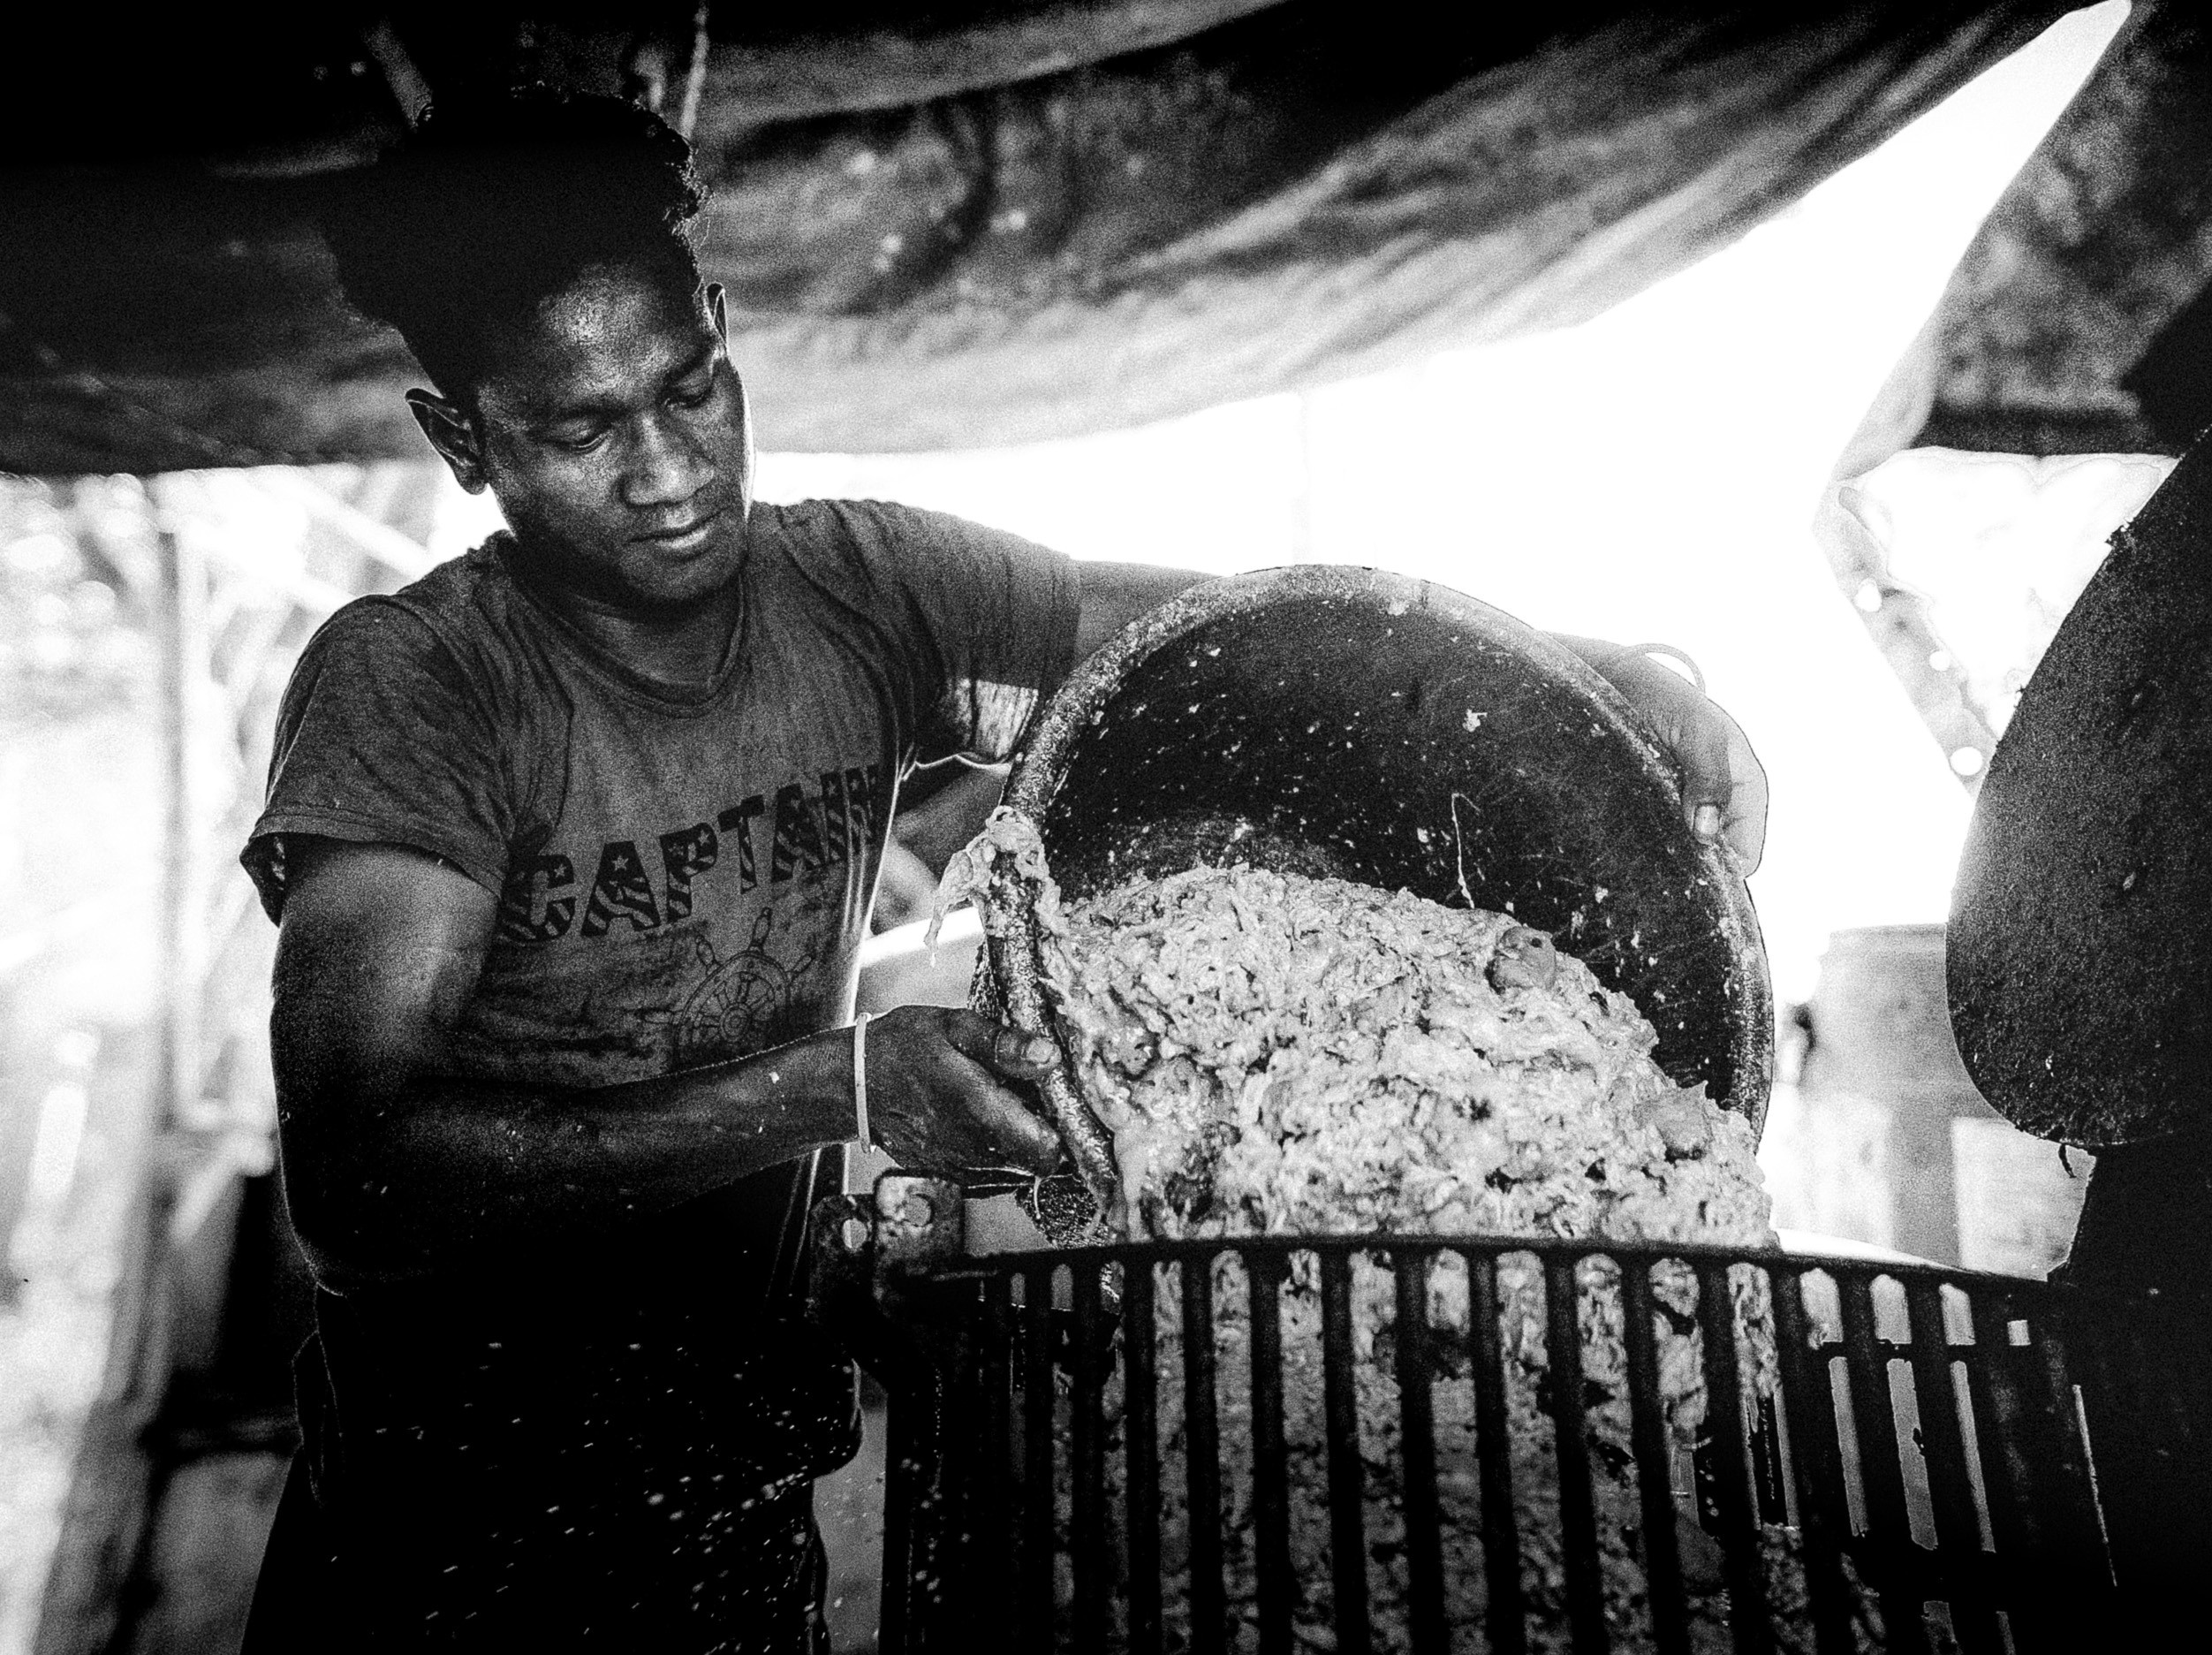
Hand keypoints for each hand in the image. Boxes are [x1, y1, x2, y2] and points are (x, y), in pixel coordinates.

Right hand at [857, 1006, 1067, 1174]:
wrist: (855, 1085)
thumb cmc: (905, 1049)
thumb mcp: (955, 1027)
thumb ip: (1005, 1044)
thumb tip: (1050, 1057)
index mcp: (981, 1112)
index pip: (1049, 1151)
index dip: (1065, 1129)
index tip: (1059, 1101)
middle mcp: (974, 1152)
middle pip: (1041, 1164)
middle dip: (1047, 1134)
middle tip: (1034, 1099)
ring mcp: (962, 1171)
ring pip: (1020, 1172)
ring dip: (1023, 1145)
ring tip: (1007, 1107)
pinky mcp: (952, 1178)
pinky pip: (996, 1177)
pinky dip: (1001, 1156)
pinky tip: (987, 1124)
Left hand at [1560, 637, 1769, 873]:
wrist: (1610, 680)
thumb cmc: (1663, 697)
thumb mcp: (1697, 730)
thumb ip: (1710, 776)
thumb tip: (1706, 833)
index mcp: (1743, 788)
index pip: (1745, 854)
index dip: (1723, 868)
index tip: (1689, 866)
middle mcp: (1714, 806)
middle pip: (1711, 862)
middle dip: (1688, 865)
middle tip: (1655, 854)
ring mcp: (1681, 810)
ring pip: (1679, 855)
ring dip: (1660, 856)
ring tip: (1634, 840)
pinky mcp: (1648, 809)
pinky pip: (1649, 840)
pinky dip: (1637, 844)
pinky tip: (1619, 837)